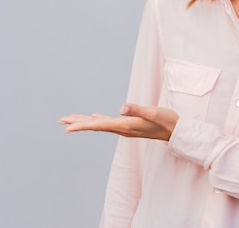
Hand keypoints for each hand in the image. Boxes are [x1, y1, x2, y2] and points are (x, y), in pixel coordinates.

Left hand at [59, 104, 178, 140]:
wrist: (178, 131)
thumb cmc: (167, 121)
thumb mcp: (154, 113)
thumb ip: (138, 110)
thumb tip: (121, 108)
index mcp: (125, 125)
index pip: (99, 126)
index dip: (82, 126)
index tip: (66, 128)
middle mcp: (123, 129)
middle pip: (95, 126)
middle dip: (77, 123)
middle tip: (60, 121)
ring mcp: (126, 127)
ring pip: (101, 124)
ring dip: (85, 121)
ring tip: (71, 120)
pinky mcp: (130, 124)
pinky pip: (109, 122)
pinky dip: (99, 120)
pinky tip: (95, 117)